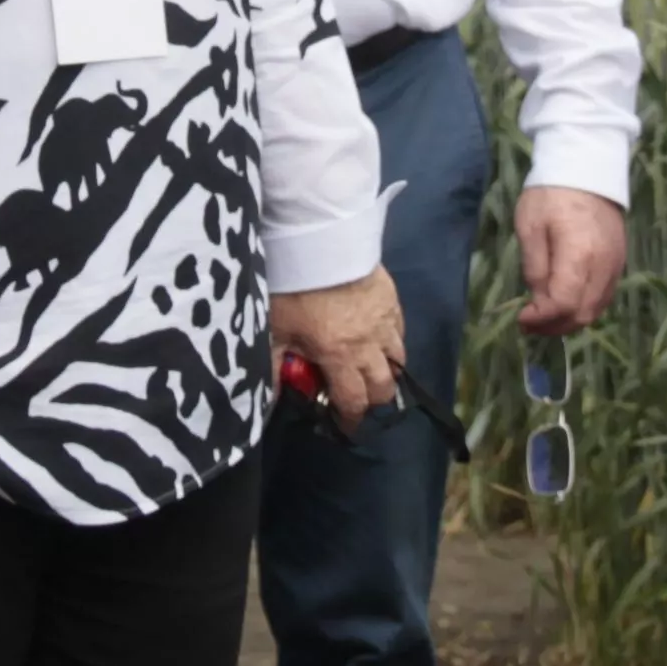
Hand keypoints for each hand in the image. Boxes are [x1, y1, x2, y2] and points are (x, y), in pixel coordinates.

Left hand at [271, 270, 404, 429]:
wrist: (321, 239)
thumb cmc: (293, 286)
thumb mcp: (274, 328)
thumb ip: (273, 367)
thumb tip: (265, 403)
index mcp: (339, 356)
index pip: (354, 401)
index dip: (351, 419)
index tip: (346, 426)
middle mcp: (369, 345)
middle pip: (384, 386)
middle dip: (373, 399)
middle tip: (359, 399)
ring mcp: (385, 321)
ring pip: (399, 360)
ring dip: (387, 372)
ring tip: (371, 372)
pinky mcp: (393, 299)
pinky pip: (401, 331)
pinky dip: (393, 342)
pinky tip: (380, 340)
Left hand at [517, 188, 629, 335]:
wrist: (586, 167)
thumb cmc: (551, 195)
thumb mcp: (530, 228)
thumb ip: (535, 268)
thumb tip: (538, 301)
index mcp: (579, 255)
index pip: (563, 304)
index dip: (541, 319)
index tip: (521, 317)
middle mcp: (603, 266)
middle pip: (582, 314)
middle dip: (554, 326)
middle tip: (529, 324)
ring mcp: (615, 265)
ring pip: (596, 310)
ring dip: (569, 321)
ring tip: (544, 318)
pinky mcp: (619, 262)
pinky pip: (604, 297)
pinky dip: (584, 308)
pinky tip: (564, 304)